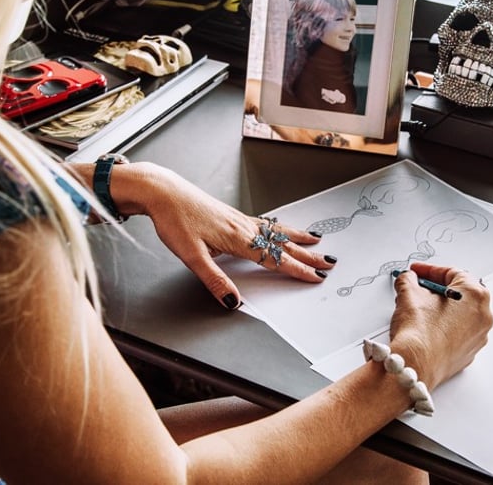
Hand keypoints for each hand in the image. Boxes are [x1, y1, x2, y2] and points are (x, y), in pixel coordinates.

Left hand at [110, 162, 335, 308]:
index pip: (274, 259)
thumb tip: (233, 301)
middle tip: (329, 263)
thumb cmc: (174, 220)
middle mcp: (243, 227)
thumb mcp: (190, 256)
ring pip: (277, 231)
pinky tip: (283, 227)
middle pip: (282, 245)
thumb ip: (214, 279)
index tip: (316, 277)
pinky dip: (281, 227)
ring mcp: (239, 219)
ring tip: (317, 241)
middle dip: (307, 256)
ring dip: (298, 239)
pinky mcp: (232, 215)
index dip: (296, 270)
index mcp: (237, 239)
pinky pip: (265, 223)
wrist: (163, 191)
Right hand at [387, 262, 492, 389]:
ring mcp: (478, 337)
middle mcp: (483, 316)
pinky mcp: (468, 354)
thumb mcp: (408, 294)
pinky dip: (444, 329)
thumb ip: (408, 280)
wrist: (414, 366)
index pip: (452, 273)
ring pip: (459, 316)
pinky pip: (458, 334)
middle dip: (436, 290)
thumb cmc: (419, 332)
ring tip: (419, 310)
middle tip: (418, 290)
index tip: (416, 272)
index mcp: (476, 295)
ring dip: (441, 310)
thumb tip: (408, 279)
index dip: (429, 271)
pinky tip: (426, 329)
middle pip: (459, 294)